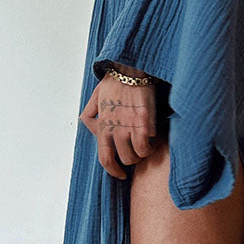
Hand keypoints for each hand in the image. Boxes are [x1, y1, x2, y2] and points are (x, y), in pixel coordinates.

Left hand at [79, 64, 158, 178]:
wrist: (129, 69)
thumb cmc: (114, 81)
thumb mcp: (94, 98)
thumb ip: (90, 115)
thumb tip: (91, 128)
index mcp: (102, 126)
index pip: (105, 159)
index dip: (113, 171)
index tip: (120, 174)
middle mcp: (115, 129)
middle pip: (125, 160)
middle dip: (133, 160)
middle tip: (137, 153)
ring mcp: (130, 126)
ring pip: (139, 155)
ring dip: (144, 153)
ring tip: (147, 145)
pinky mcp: (144, 121)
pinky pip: (149, 144)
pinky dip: (152, 144)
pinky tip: (154, 137)